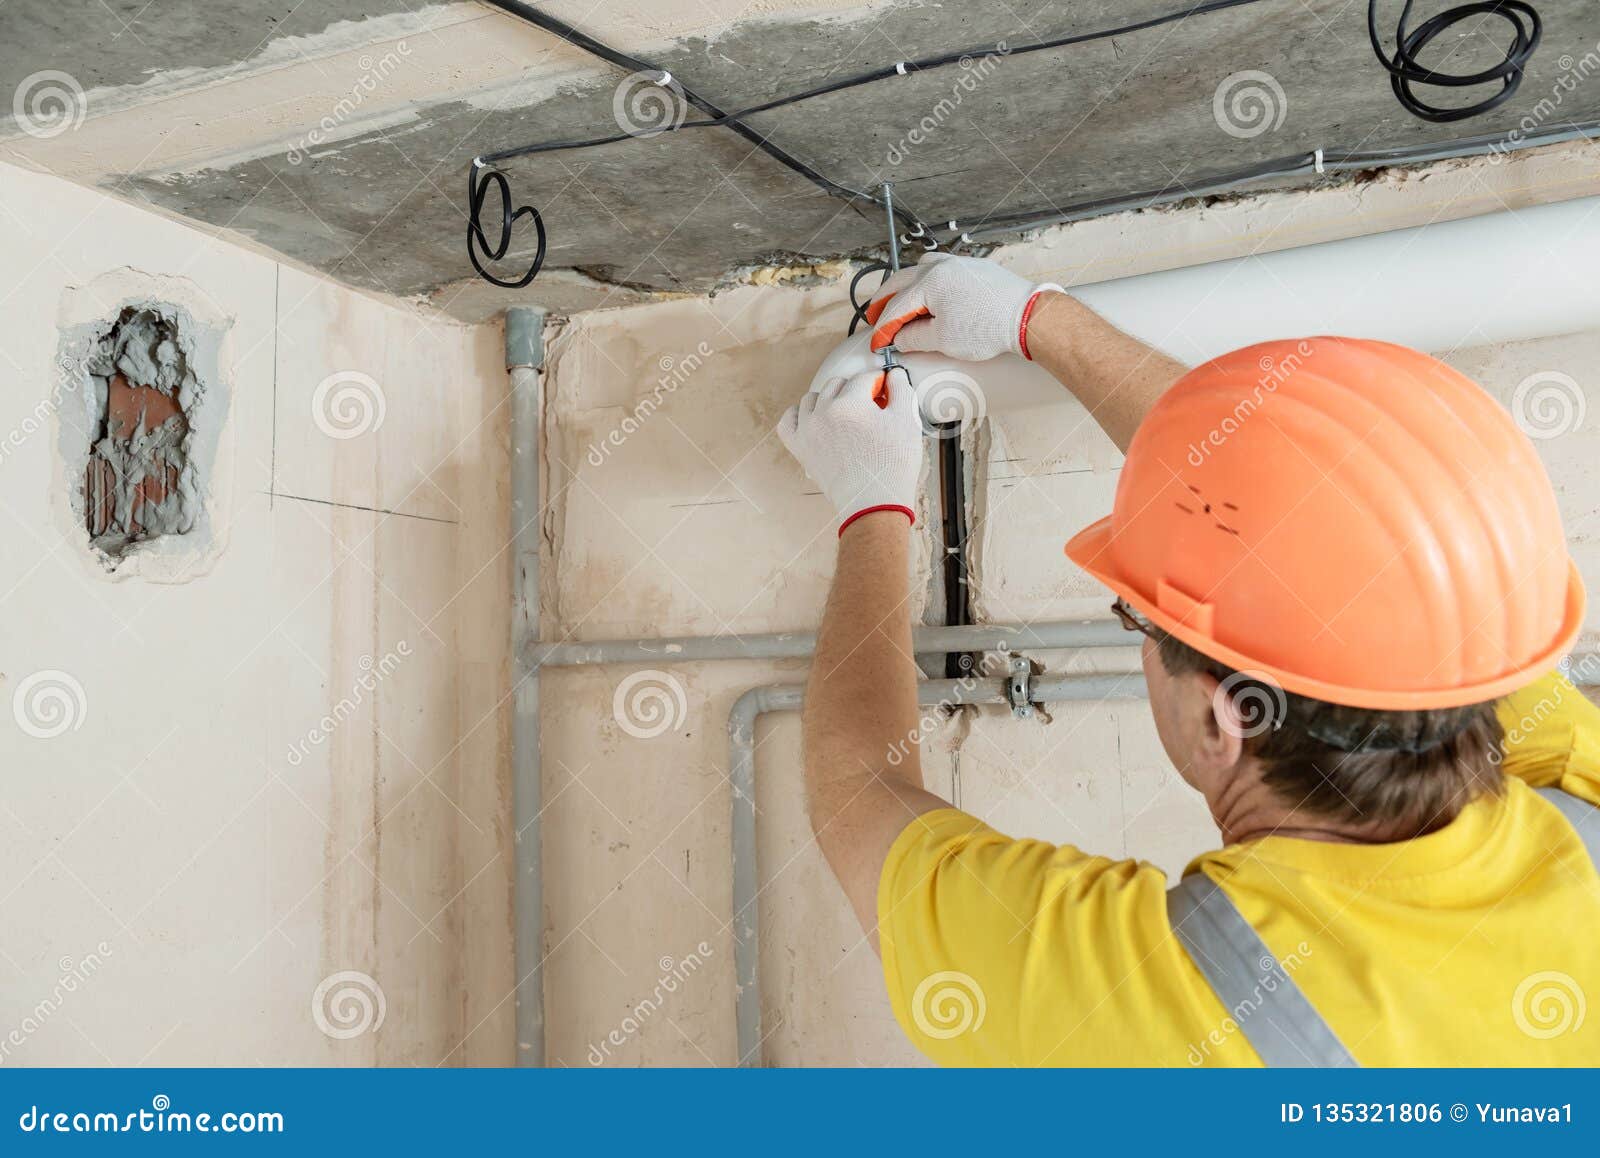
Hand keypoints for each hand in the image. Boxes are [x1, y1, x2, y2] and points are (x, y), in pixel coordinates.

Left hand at [777, 367, 921, 534]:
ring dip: (829, 400)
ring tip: (846, 415)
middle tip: (871, 408)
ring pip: (813, 398)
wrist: (873, 504)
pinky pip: (788, 420)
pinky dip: (799, 416)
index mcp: (850, 403)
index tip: (886, 391)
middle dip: (856, 391)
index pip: (866, 378)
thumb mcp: (906, 422)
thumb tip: (893, 376)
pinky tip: (814, 419)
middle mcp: (824, 412)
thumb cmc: (891, 466)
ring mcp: (807, 430)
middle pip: (839, 384)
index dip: (880, 384)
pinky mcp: (799, 448)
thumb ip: (901, 389)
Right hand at [865, 253, 1062, 361]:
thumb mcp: (944, 340)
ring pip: (921, 270)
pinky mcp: (975, 268)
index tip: (879, 342)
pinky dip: (928, 282)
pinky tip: (930, 294)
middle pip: (902, 282)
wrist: (1028, 316)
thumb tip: (901, 337)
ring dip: (906, 287)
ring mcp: (959, 264)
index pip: (896, 307)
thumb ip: (915, 337)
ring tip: (900, 303)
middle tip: (876, 317)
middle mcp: (941, 266)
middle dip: (886, 301)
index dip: (883, 328)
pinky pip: (942, 270)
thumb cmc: (990, 327)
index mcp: (929, 282)